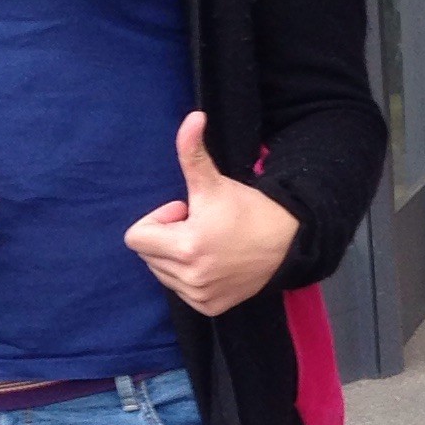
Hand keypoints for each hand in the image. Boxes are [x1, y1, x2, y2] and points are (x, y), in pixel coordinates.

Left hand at [124, 113, 298, 315]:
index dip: (158, 219)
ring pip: (161, 273)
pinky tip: (213, 261)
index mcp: (186, 247)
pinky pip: (180, 290)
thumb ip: (193, 152)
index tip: (185, 211)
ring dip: (175, 256)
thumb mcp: (214, 182)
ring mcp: (200, 296)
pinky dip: (189, 275)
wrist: (288, 241)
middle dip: (166, 237)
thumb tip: (192, 116)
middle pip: (147, 255)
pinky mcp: (210, 307)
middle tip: (198, 225)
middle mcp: (190, 278)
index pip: (136, 237)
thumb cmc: (247, 209)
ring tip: (207, 243)